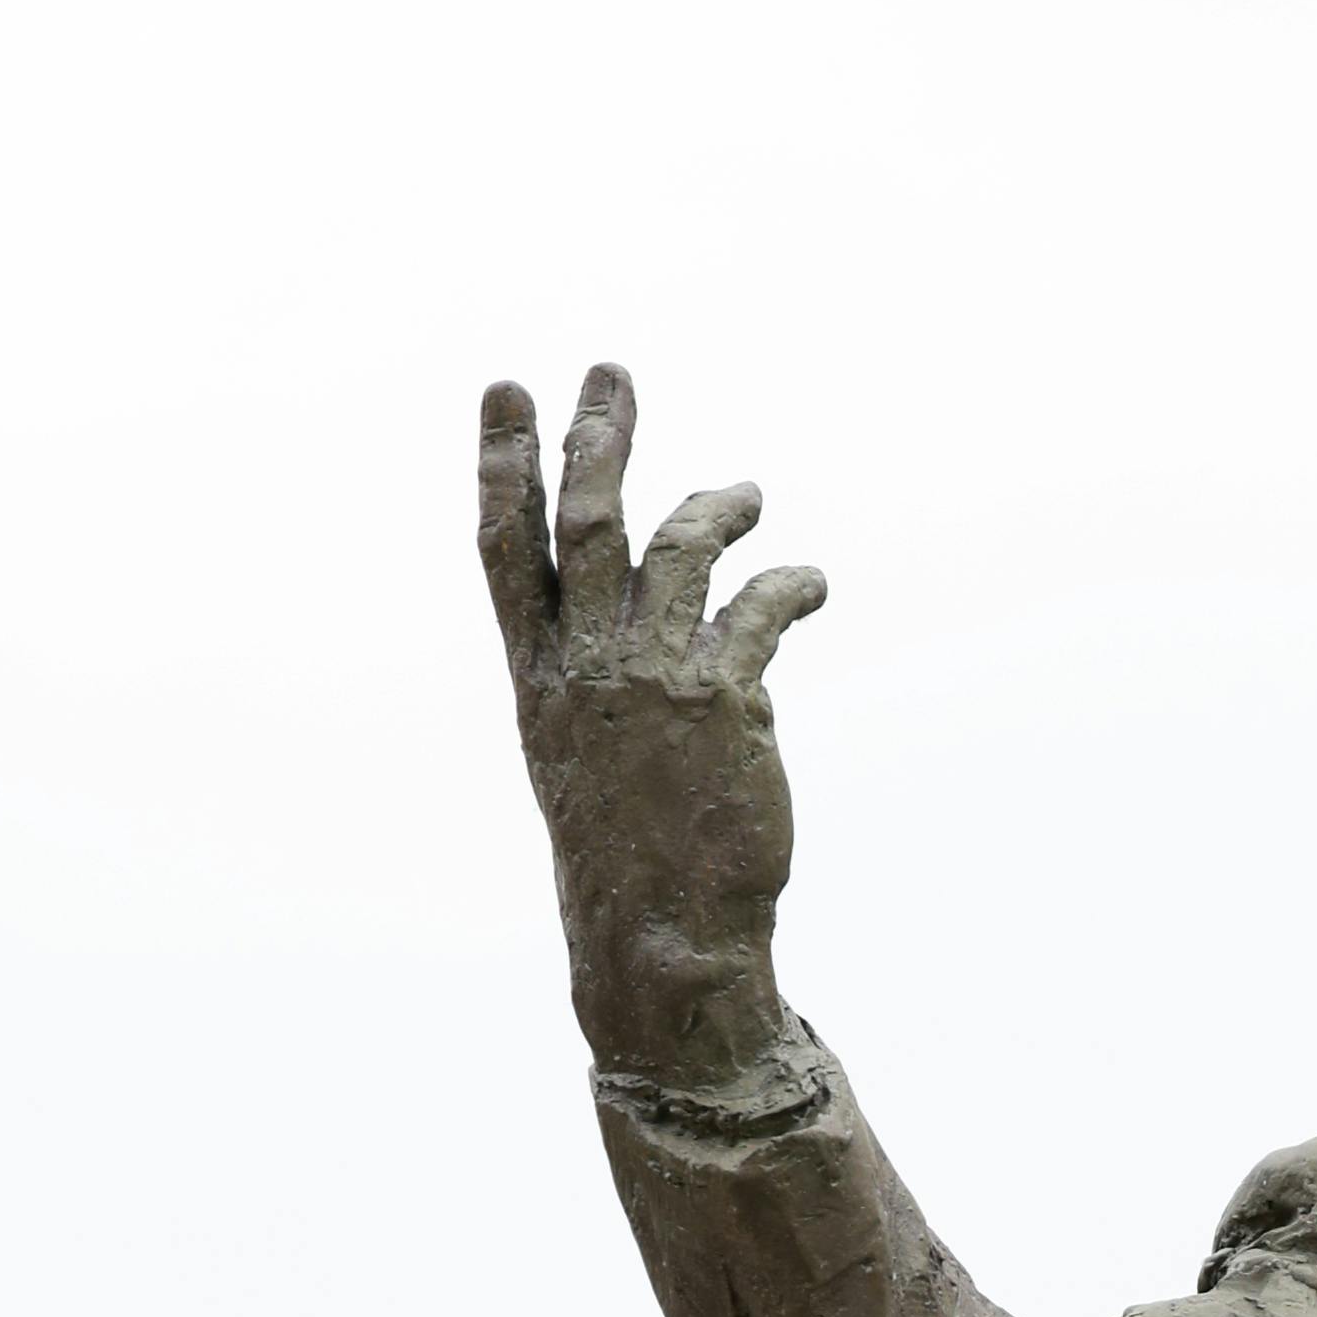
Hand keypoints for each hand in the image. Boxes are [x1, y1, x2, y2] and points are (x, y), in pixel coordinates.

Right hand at [478, 365, 831, 1099]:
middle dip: (596, 439)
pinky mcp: (723, 699)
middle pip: (585, 524)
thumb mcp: (598, 768)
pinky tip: (812, 582)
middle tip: (612, 372)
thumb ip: (627, 686)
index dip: (505, 466)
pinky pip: (759, 607)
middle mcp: (587, 671)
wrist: (668, 944)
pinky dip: (790, 583)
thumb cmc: (634, 867)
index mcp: (542, 686)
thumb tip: (710, 622)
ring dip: (716, 506)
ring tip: (747, 495)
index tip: (509, 391)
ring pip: (679, 548)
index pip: (507, 553)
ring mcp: (652, 680)